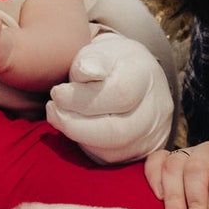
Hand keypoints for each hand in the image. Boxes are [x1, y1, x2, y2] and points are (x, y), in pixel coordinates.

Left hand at [47, 32, 174, 161]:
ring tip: (59, 117)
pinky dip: (86, 146)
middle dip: (75, 125)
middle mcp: (156, 109)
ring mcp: (152, 134)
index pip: (119, 94)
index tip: (56, 92)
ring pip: (113, 150)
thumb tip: (86, 70)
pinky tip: (74, 128)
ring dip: (78, 136)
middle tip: (52, 110)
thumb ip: (92, 59)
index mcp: (146, 76)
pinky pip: (110, 158)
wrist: (130, 74)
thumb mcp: (101, 50)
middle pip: (118, 131)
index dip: (82, 98)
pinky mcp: (140, 152)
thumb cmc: (110, 62)